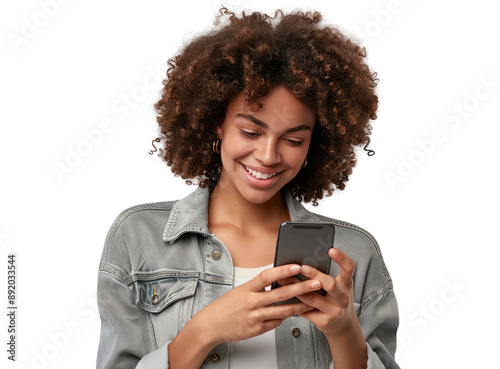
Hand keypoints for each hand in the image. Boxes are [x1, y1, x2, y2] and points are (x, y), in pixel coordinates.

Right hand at [195, 264, 320, 344]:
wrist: (210, 325)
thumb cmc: (225, 306)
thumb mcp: (240, 290)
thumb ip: (258, 286)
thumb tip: (277, 279)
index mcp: (247, 289)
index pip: (267, 276)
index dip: (283, 270)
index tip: (297, 266)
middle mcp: (252, 302)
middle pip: (281, 294)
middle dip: (302, 288)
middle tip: (316, 283)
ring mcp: (255, 317)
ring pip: (283, 311)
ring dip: (300, 306)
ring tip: (312, 301)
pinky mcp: (257, 330)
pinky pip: (276, 323)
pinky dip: (284, 318)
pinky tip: (291, 314)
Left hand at [277, 248, 358, 337]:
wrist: (343, 327)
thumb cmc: (336, 301)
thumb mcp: (338, 288)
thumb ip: (326, 277)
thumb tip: (302, 263)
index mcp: (346, 284)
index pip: (349, 268)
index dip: (342, 258)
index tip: (331, 249)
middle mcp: (342, 297)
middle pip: (330, 284)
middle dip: (314, 274)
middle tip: (301, 267)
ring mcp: (334, 311)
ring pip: (312, 298)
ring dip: (296, 288)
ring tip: (285, 280)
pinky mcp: (324, 321)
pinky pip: (305, 310)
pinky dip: (295, 303)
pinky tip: (286, 297)